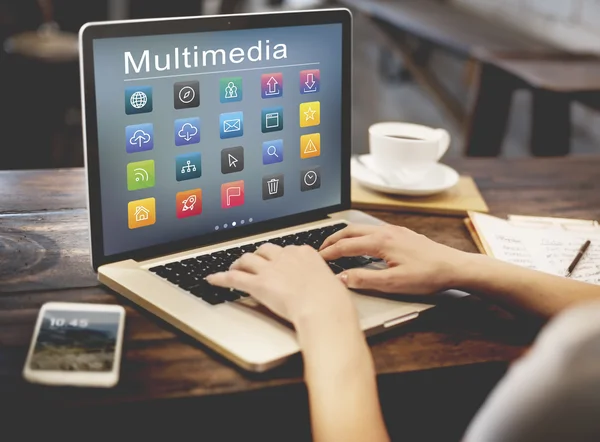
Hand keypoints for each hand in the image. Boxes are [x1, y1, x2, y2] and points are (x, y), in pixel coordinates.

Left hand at [206, 244, 357, 328]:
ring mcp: (270, 269)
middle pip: (264, 250)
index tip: (276, 261)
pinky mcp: (258, 284)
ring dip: (239, 263)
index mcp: (304, 253)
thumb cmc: (332, 301)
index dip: (278, 256)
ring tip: (234, 267)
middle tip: (253, 262)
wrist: (323, 308)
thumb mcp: (331, 283)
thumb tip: (324, 287)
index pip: (287, 249)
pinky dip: (221, 278)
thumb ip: (322, 280)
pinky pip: (234, 278)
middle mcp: (285, 257)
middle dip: (257, 255)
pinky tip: (213, 279)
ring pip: (248, 259)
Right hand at [320, 224, 471, 294]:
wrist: (454, 267)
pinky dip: (359, 235)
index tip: (317, 259)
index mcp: (381, 241)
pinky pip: (373, 230)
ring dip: (346, 236)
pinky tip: (362, 244)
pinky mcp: (402, 234)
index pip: (346, 246)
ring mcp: (395, 231)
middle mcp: (386, 231)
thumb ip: (364, 279)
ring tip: (336, 245)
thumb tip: (341, 277)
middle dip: (332, 239)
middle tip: (320, 249)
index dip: (329, 253)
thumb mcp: (393, 283)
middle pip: (350, 231)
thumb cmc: (427, 275)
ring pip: (362, 228)